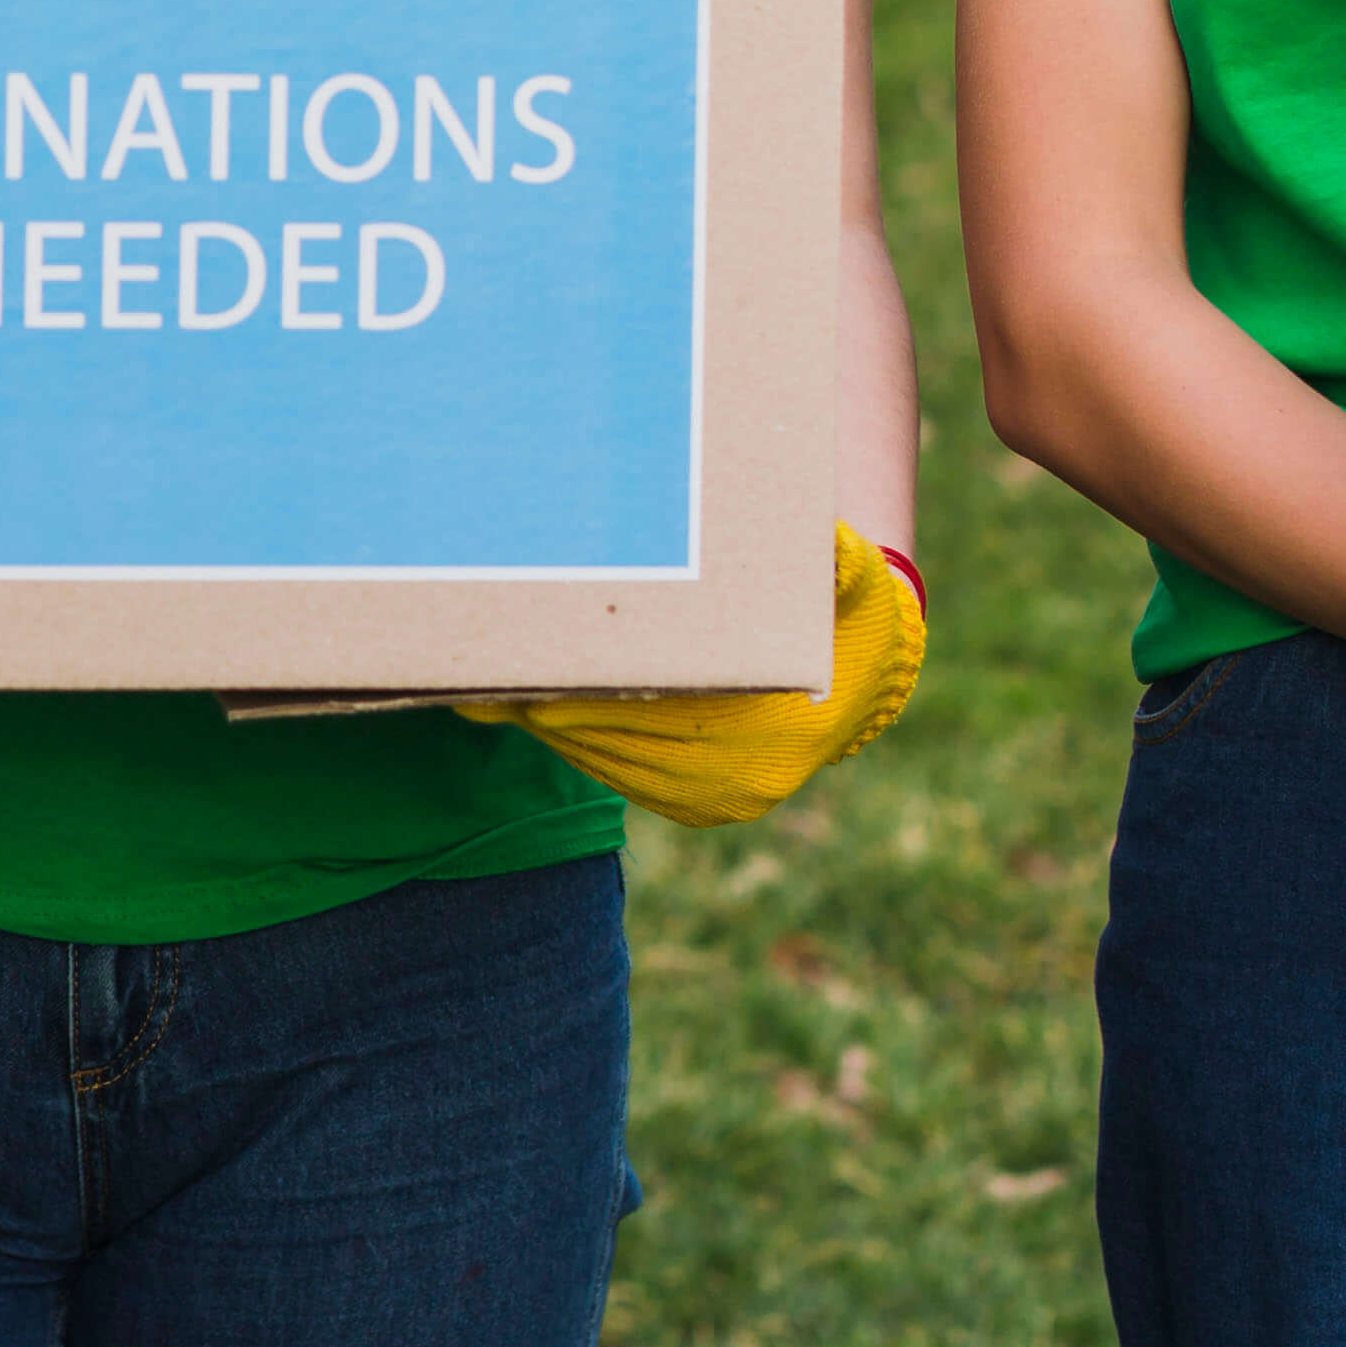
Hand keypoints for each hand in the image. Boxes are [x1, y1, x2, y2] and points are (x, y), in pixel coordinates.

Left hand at [458, 526, 927, 827]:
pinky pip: (610, 770)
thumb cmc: (848, 616)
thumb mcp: (851, 579)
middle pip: (611, 734)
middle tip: (481, 659)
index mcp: (771, 739)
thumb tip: (828, 538)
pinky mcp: (690, 809)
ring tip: (487, 677)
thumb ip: (836, 559)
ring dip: (547, 719)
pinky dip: (570, 736)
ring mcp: (710, 803)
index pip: (651, 707)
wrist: (864, 683)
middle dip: (545, 697)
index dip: (584, 678)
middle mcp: (738, 785)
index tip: (530, 651)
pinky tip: (530, 700)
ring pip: (600, 757)